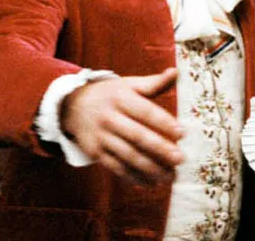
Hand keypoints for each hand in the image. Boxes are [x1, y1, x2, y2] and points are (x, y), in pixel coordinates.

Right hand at [60, 67, 184, 184]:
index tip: (182, 133)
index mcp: (120, 97)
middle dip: (160, 149)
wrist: (72, 106)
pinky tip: (151, 182)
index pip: (145, 111)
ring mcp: (101, 136)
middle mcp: (109, 117)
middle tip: (180, 159)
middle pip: (137, 136)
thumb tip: (175, 72)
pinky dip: (134, 177)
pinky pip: (116, 167)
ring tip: (170, 176)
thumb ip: (153, 83)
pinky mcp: (95, 153)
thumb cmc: (109, 94)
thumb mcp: (128, 84)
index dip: (164, 122)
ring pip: (127, 155)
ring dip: (150, 168)